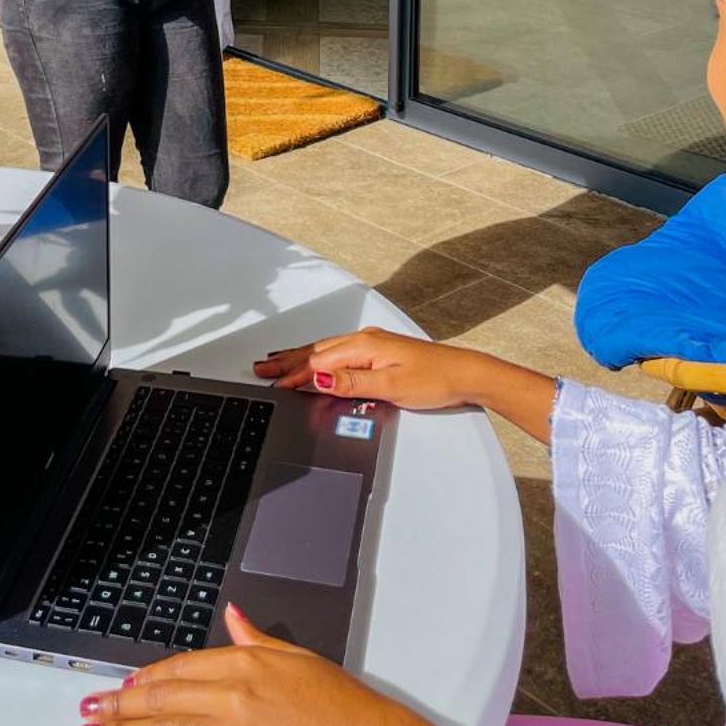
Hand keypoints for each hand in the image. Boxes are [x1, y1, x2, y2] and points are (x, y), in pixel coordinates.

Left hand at [78, 603, 412, 725]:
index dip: (146, 677)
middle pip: (166, 699)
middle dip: (122, 706)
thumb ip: (257, 639)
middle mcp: (238, 698)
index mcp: (248, 663)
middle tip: (91, 711)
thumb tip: (234, 616)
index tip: (122, 684)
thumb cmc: (345, 704)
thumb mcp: (299, 658)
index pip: (182, 667)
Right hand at [254, 326, 479, 411]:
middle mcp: (364, 340)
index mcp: (363, 346)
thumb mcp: (389, 385)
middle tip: (261, 369)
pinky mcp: (377, 352)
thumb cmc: (434, 379)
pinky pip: (337, 352)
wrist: (464, 374)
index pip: (318, 362)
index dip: (294, 375)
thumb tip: (318, 376)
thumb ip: (351, 382)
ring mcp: (371, 345)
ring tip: (277, 362)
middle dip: (287, 361)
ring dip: (299, 357)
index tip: (274, 385)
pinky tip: (314, 361)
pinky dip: (317, 356)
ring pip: (325, 350)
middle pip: (316, 351)